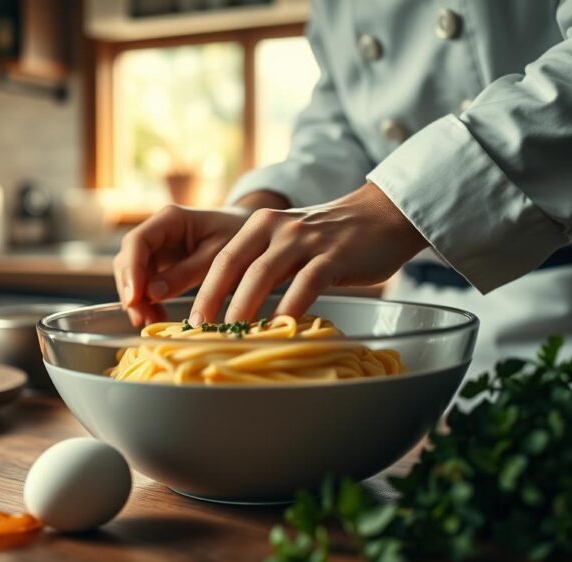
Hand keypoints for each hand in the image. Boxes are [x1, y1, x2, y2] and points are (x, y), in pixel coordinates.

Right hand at [113, 191, 288, 326]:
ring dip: (137, 300)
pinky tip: (157, 318)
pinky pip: (145, 284)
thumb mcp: (218, 255)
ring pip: (132, 274)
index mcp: (170, 219)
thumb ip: (186, 273)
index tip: (134, 298)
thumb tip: (152, 293)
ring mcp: (156, 248)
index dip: (132, 270)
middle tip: (142, 319)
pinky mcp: (160, 264)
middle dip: (131, 290)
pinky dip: (148, 302)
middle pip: (128, 259)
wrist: (250, 233)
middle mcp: (157, 231)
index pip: (138, 241)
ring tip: (151, 323)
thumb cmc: (238, 236)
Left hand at [189, 182, 428, 323]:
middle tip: (200, 330)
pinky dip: (290, 308)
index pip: (222, 259)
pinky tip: (281, 328)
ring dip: (244, 307)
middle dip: (213, 300)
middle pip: (234, 265)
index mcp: (259, 224)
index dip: (203, 290)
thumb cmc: (330, 238)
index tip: (190, 320)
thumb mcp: (287, 242)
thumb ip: (262, 266)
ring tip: (232, 334)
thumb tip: (232, 309)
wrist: (380, 216)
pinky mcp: (333, 256)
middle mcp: (276, 227)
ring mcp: (305, 240)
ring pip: (264, 275)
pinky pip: (306, 284)